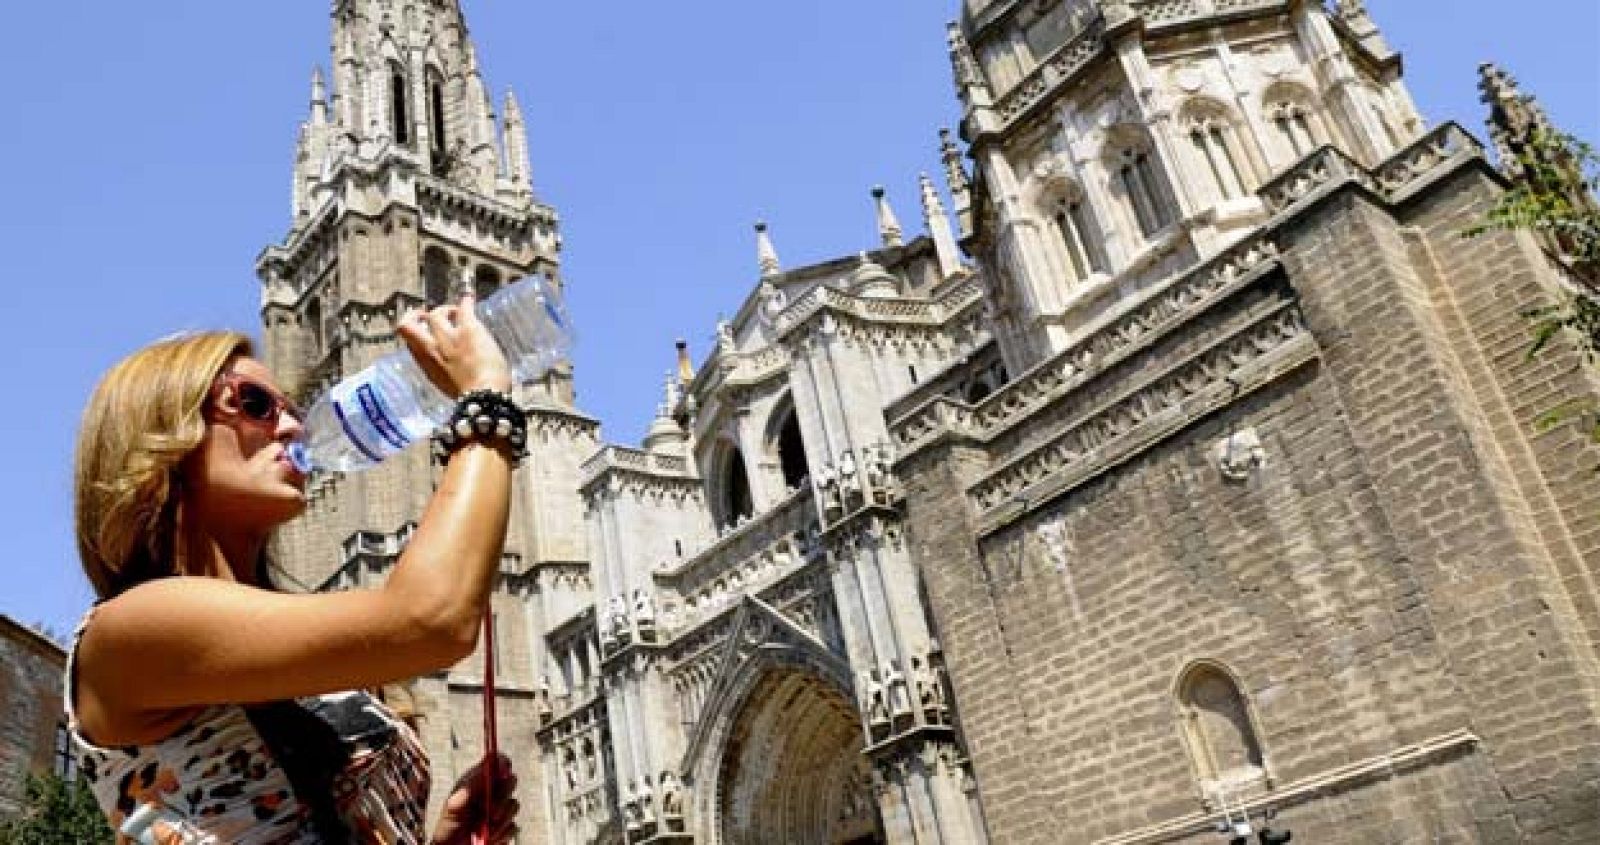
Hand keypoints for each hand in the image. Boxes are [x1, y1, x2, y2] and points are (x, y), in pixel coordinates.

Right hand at [398, 292, 512, 397]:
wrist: (483, 397)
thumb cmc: (471, 399)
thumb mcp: (447, 387)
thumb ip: (442, 372)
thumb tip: (449, 368)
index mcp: (426, 365)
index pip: (410, 342)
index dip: (413, 334)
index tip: (420, 331)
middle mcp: (431, 349)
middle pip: (411, 324)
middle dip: (416, 316)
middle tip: (427, 315)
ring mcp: (448, 336)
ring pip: (436, 314)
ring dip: (445, 310)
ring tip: (456, 311)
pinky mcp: (468, 329)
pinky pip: (463, 308)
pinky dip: (466, 302)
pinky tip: (469, 299)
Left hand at [431, 753, 519, 844]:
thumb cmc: (448, 827)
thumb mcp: (453, 806)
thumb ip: (467, 788)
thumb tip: (482, 771)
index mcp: (478, 782)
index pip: (496, 762)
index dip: (503, 763)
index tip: (502, 773)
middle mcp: (491, 792)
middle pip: (510, 781)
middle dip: (503, 797)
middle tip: (491, 811)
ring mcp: (500, 809)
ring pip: (514, 805)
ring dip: (500, 819)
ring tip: (485, 829)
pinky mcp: (506, 827)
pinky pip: (513, 826)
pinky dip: (502, 833)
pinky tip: (489, 837)